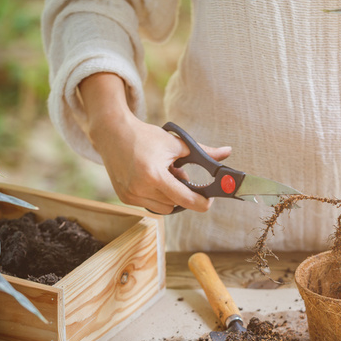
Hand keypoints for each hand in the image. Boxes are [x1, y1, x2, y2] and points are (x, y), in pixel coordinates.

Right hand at [79, 73, 231, 213]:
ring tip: (163, 173)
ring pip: (163, 207)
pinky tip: (151, 177)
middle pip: (175, 203)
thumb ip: (204, 152)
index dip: (200, 203)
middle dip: (182, 192)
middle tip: (179, 173)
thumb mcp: (177, 143)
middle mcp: (140, 188)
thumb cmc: (146, 136)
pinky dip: (156, 195)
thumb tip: (228, 152)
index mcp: (154, 175)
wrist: (112, 132)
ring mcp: (130, 195)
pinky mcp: (124, 198)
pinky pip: (150, 205)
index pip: (184, 199)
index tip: (209, 201)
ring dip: (169, 195)